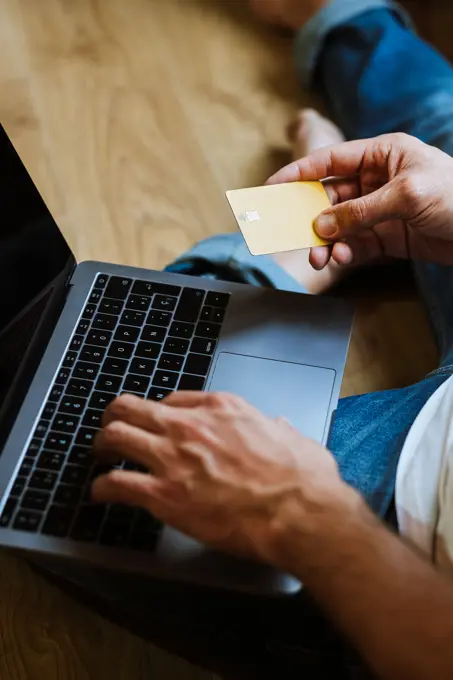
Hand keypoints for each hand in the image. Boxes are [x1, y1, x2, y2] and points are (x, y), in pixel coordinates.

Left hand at [92, 393, 353, 567]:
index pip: (172, 400)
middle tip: (111, 430)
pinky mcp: (163, 494)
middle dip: (116, 417)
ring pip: (116, 436)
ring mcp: (173, 458)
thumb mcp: (296, 439)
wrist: (297, 512)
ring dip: (102, 446)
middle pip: (132, 408)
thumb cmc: (301, 478)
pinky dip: (102, 488)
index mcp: (221, 409)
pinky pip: (116, 483)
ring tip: (99, 456)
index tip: (154, 423)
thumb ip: (281, 430)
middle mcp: (189, 426)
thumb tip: (281, 425)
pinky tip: (100, 494)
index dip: (157, 412)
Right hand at [267, 133, 452, 268]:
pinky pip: (355, 244)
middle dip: (310, 218)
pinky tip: (341, 258)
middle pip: (329, 198)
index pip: (330, 162)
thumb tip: (321, 226)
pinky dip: (344, 252)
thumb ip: (360, 211)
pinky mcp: (387, 237)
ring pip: (338, 225)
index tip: (271, 188)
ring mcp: (380, 210)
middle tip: (292, 236)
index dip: (298, 174)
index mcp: (381, 155)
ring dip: (325, 241)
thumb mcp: (406, 196)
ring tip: (319, 257)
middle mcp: (376, 181)